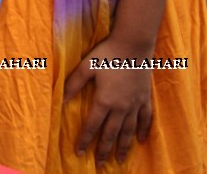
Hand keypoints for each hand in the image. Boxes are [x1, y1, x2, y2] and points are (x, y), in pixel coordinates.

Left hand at [63, 36, 153, 164]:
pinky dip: (143, 131)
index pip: (92, 126)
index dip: (85, 140)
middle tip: (100, 164)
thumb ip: (73, 84)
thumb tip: (61, 99)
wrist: (133, 44)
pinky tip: (141, 141)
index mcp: (104, 101)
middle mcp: (121, 107)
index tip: (79, 152)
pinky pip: (145, 119)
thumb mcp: (86, 67)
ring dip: (123, 146)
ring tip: (120, 160)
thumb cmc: (107, 54)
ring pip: (129, 131)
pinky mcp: (145, 98)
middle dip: (104, 150)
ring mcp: (135, 104)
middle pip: (111, 134)